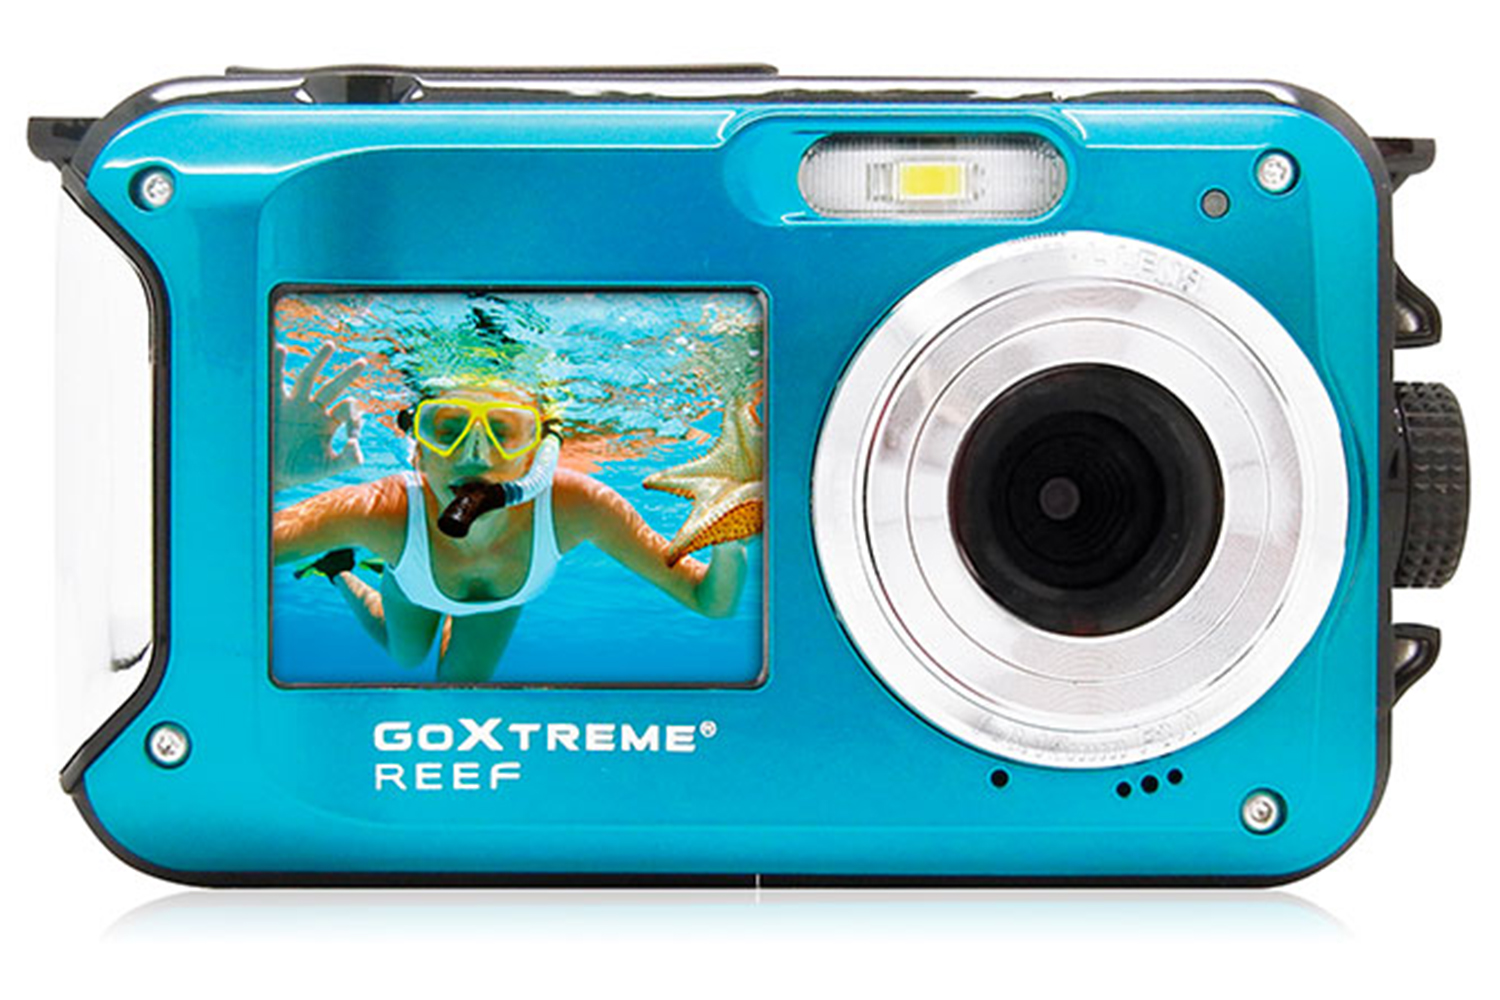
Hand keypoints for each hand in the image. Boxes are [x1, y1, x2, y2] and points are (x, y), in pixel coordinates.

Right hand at [274, 341, 366, 490]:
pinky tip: (281, 349)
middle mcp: (314, 408)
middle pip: (334, 387)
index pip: (348, 410)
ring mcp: (295, 404)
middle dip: (348, 375)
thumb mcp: (326, 467)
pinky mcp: (275, 404)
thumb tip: (359, 448)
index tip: (352, 438)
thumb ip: (346, 460)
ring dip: (319, 361)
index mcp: (329, 422)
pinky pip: (276, 381)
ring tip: (330, 346)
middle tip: (363, 362)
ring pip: (309, 378)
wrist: (271, 473)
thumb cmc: (300, 470)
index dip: (354, 417)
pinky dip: (278, 365)